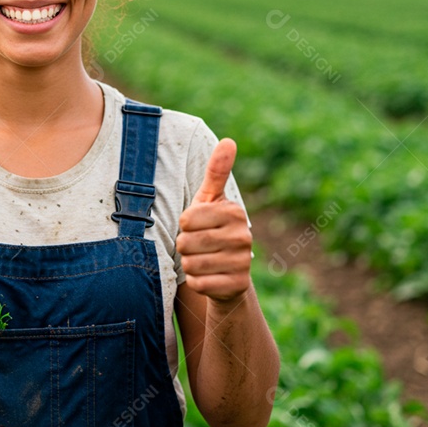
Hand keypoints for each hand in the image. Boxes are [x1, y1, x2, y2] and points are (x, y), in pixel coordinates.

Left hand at [175, 138, 252, 302]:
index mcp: (234, 211)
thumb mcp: (211, 200)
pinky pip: (198, 283)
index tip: (196, 226)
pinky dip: (196, 281)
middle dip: (184, 246)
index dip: (184, 225)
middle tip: (197, 246)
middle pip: (186, 242)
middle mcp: (244, 236)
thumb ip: (217, 172)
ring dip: (189, 264)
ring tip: (203, 260)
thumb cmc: (212, 230)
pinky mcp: (236, 286)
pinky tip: (208, 277)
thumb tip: (229, 141)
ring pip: (191, 263)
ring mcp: (243, 262)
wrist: (228, 274)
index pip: (186, 219)